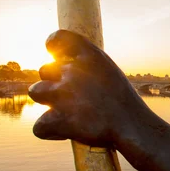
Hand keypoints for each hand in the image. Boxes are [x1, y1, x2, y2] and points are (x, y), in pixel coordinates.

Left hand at [29, 30, 145, 146]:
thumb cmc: (125, 104)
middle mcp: (72, 71)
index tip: (55, 53)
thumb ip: (87, 68)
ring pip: (35, 91)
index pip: (59, 38)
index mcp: (89, 56)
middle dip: (54, 82)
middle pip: (44, 69)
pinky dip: (49, 130)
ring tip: (68, 112)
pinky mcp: (58, 120)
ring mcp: (62, 95)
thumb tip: (64, 68)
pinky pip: (39, 125)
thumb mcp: (110, 75)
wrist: (134, 128)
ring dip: (48, 102)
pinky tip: (66, 131)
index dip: (53, 45)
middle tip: (73, 97)